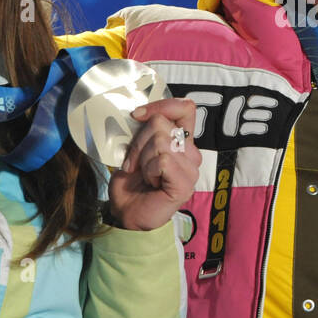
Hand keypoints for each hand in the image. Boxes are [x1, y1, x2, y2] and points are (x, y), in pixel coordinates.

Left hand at [106, 98, 200, 231]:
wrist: (126, 212)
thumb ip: (145, 129)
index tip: (137, 115)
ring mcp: (191, 169)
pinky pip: (163, 161)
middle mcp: (191, 153)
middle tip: (136, 164)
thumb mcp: (135, 148)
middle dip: (139, 143)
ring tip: (144, 175)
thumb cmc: (131, 182)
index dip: (162, 105)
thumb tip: (140, 112)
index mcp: (181, 140)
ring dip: (142, 159)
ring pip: (161, 142)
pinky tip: (151, 183)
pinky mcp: (186, 184)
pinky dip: (148, 171)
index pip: (186, 108)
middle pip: (161, 124)